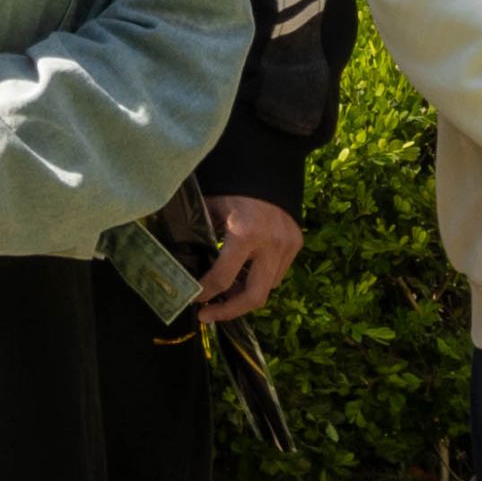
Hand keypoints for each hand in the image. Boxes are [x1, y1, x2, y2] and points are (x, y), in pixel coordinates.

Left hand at [194, 195, 304, 323]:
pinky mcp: (297, 243)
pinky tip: (242, 275)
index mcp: (244, 233)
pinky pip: (278, 273)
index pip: (222, 278)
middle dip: (229, 311)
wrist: (266, 165)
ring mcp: (288, 245)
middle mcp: (271, 244)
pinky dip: (260, 278)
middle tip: (207, 315)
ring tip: (223, 293)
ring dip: (245, 294)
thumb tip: (185, 267)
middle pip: (254, 297)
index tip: (191, 300)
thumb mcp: (209, 208)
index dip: (204, 293)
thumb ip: (201, 236)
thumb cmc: (230, 185)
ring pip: (268, 287)